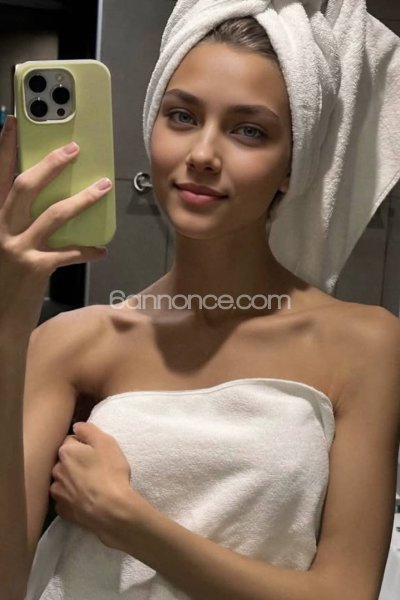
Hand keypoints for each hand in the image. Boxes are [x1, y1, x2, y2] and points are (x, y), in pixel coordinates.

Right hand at [0, 116, 110, 332]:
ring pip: (53, 214)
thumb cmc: (3, 280)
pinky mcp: (35, 269)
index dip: (2, 148)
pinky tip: (101, 250)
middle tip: (73, 149)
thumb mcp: (2, 244)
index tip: (12, 122)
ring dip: (82, 199)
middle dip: (49, 165)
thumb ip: (13, 222)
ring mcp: (17, 249)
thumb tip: (43, 201)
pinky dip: (86, 251)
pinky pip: (68, 253)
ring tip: (103, 186)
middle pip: (24, 187)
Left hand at [50, 422, 149, 548]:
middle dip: (75, 462)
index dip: (84, 444)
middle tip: (94, 468)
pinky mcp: (62, 510)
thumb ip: (88, 429)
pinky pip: (65, 498)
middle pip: (65, 460)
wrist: (110, 509)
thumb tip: (76, 427)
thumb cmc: (110, 472)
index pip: (70, 440)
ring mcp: (57, 492)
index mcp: (65, 451)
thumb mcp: (106, 442)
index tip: (95, 452)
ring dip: (72, 480)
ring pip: (63, 479)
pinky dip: (72, 497)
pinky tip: (85, 498)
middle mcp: (56, 470)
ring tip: (90, 485)